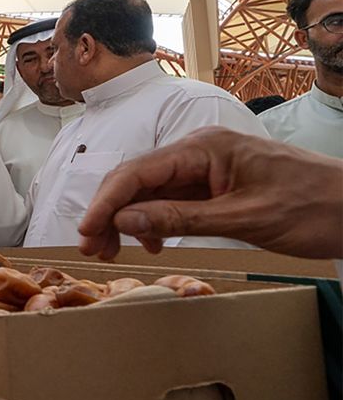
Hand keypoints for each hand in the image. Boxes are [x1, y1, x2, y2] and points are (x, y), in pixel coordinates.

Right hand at [77, 127, 342, 260]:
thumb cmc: (313, 207)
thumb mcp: (244, 218)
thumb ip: (180, 217)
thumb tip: (124, 220)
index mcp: (204, 148)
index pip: (138, 172)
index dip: (106, 202)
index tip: (86, 232)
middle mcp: (200, 152)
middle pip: (138, 180)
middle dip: (110, 213)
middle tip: (92, 249)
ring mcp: (208, 169)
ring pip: (151, 192)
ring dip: (128, 220)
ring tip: (112, 250)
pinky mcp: (217, 186)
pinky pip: (173, 200)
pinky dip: (155, 221)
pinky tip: (151, 243)